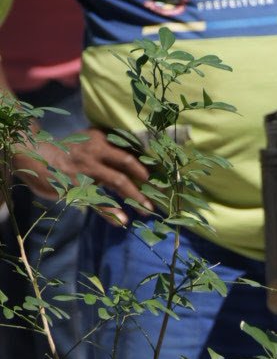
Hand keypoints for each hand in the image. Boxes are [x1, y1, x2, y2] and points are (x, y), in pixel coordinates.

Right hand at [13, 127, 151, 226]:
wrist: (32, 155)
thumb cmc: (65, 152)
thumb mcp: (87, 143)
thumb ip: (107, 149)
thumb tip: (133, 164)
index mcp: (100, 138)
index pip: (129, 149)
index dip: (147, 162)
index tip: (163, 174)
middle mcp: (95, 150)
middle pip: (128, 163)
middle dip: (146, 180)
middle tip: (160, 192)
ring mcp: (86, 168)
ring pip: (118, 182)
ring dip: (136, 197)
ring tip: (148, 210)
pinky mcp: (76, 185)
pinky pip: (98, 200)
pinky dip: (110, 211)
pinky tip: (122, 220)